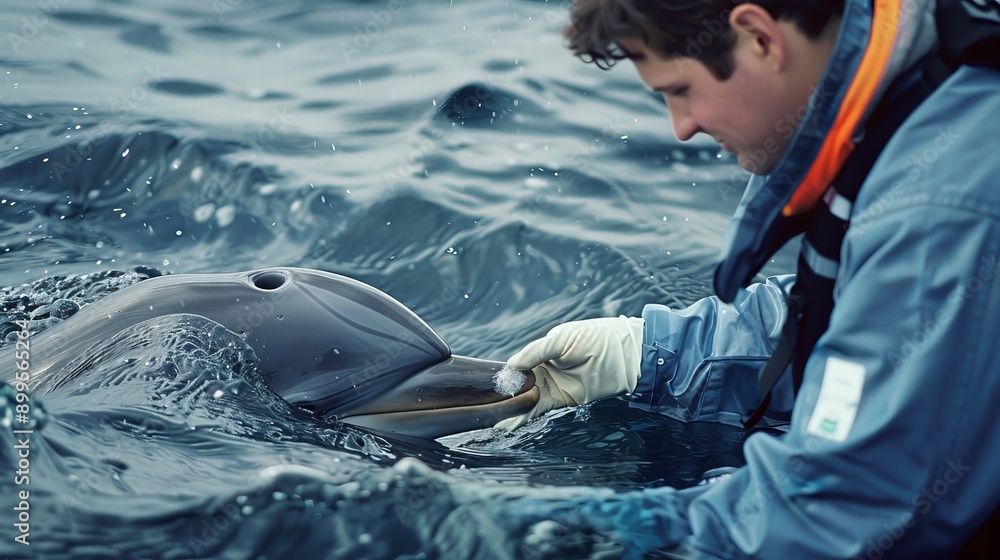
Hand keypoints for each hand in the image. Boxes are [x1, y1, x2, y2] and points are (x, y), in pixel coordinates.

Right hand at [495, 316, 643, 429]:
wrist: (627, 356)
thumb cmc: (598, 338)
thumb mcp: (564, 339)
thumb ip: (537, 351)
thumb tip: (511, 365)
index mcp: (543, 350)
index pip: (518, 364)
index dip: (505, 374)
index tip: (489, 385)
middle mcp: (545, 368)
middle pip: (519, 383)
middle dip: (504, 395)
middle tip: (484, 408)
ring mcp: (554, 385)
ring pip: (526, 398)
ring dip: (511, 409)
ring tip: (491, 420)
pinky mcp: (564, 399)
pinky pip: (540, 408)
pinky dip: (525, 415)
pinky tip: (510, 423)